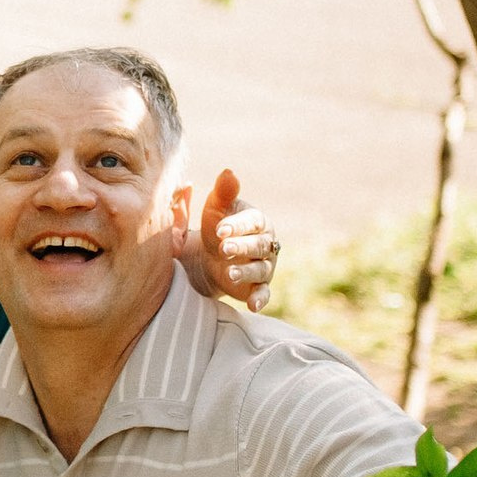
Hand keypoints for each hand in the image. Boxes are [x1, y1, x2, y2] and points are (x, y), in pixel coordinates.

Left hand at [195, 169, 276, 311]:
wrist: (211, 256)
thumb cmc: (217, 226)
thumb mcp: (216, 207)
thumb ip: (223, 191)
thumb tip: (228, 172)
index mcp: (257, 221)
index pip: (251, 222)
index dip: (237, 226)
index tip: (219, 230)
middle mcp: (265, 243)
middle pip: (258, 245)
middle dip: (242, 247)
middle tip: (223, 248)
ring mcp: (264, 266)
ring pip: (260, 269)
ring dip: (246, 271)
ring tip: (230, 273)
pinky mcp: (258, 286)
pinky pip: (264, 293)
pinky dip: (260, 299)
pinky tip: (252, 305)